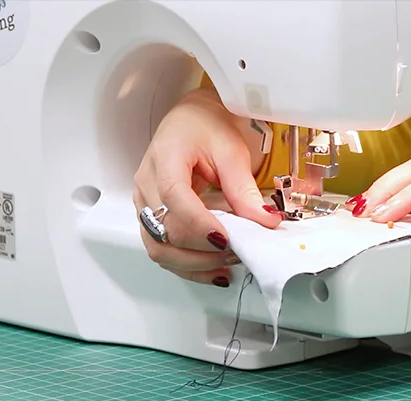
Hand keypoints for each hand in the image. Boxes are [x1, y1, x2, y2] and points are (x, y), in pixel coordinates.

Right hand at [133, 89, 282, 286]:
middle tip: (238, 249)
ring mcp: (144, 203)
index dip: (198, 223)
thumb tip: (266, 221)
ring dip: (193, 262)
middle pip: (163, 229)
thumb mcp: (231, 151)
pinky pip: (161, 250)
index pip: (173, 197)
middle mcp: (146, 183)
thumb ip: (244, 188)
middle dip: (202, 247)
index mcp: (164, 158)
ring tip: (228, 260)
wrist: (191, 120)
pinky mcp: (151, 217)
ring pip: (158, 247)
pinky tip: (213, 270)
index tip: (226, 239)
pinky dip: (187, 266)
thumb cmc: (207, 127)